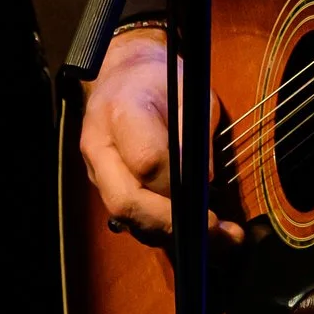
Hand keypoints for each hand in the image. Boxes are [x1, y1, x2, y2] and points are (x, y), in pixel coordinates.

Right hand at [76, 26, 245, 250]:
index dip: (179, 186)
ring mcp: (96, 170)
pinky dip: (161, 231)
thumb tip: (204, 183)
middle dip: (170, 224)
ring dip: (169, 235)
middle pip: (124, 201)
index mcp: (122, 112)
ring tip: (218, 239)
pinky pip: (129, 216)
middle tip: (213, 231)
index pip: (147, 162)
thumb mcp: (190, 92)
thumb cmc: (160, 77)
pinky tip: (195, 234)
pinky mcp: (103, 186)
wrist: (121, 73)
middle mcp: (99, 146)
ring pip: (126, 217)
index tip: (208, 199)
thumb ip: (195, 136)